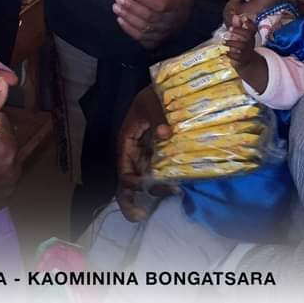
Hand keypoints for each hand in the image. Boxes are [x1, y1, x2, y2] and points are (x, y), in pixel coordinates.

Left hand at [113, 0, 194, 48]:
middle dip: (132, 8)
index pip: (162, 6)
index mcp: (178, 8)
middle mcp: (171, 22)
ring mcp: (163, 33)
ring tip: (116, 7)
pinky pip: (141, 37)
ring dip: (128, 17)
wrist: (183, 17)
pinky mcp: (155, 40)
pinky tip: (120, 19)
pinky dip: (129, 29)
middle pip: (150, 17)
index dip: (148, 1)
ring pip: (144, 27)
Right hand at [116, 86, 174, 221]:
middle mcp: (135, 152)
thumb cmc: (153, 94)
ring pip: (146, 180)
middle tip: (141, 216)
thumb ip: (157, 116)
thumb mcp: (152, 101)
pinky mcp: (162, 154)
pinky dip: (168, 180)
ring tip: (176, 191)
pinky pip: (161, 172)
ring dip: (157, 190)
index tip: (144, 186)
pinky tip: (181, 184)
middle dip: (131, 201)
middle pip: (129, 182)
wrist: (164, 87)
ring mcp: (148, 155)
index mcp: (126, 141)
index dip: (130, 182)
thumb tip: (165, 134)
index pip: (123, 168)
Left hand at [225, 14, 267, 92]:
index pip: (253, 28)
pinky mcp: (242, 59)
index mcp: (250, 36)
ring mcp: (247, 51)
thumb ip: (237, 26)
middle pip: (248, 36)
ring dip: (232, 43)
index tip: (243, 18)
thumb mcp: (240, 36)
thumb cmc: (242, 46)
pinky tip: (224, 53)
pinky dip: (230, 54)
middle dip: (239, 31)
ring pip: (241, 46)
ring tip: (224, 42)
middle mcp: (250, 43)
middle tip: (230, 29)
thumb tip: (235, 16)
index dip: (249, 23)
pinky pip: (237, 56)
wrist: (247, 62)